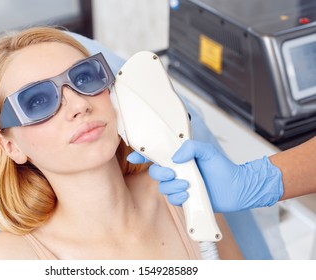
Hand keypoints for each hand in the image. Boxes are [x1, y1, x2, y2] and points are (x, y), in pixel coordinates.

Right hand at [128, 140, 283, 211]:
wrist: (237, 189)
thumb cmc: (223, 168)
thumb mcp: (208, 151)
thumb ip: (192, 147)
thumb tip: (175, 157)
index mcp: (179, 158)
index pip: (156, 155)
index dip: (142, 155)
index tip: (133, 155)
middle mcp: (177, 172)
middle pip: (155, 172)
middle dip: (160, 173)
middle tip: (173, 173)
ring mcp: (179, 186)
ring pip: (162, 187)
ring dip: (172, 186)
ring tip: (187, 185)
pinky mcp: (184, 199)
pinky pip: (172, 199)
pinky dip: (178, 196)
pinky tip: (188, 195)